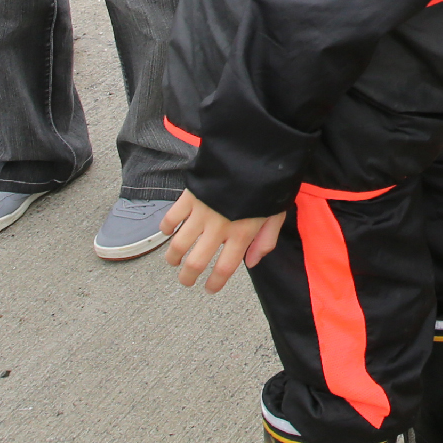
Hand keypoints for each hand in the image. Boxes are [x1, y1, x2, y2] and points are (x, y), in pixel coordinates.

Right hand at [158, 191, 284, 291]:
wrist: (252, 153)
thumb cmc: (267, 184)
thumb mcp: (276, 214)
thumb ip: (265, 241)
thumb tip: (250, 263)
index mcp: (242, 233)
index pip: (225, 268)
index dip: (215, 283)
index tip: (209, 289)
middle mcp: (219, 227)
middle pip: (196, 262)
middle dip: (188, 277)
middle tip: (186, 280)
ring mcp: (202, 212)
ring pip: (179, 244)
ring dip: (173, 257)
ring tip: (174, 261)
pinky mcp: (189, 197)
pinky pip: (171, 218)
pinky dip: (166, 227)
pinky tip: (167, 232)